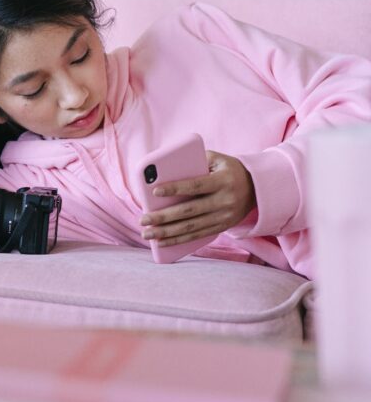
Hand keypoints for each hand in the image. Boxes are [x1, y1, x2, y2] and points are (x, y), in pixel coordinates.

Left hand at [139, 151, 255, 247]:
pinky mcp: (221, 227)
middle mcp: (224, 201)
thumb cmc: (227, 169)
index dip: (175, 189)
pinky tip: (161, 241)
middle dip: (163, 217)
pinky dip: (178, 240)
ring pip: (191, 227)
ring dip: (167, 233)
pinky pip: (197, 236)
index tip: (154, 192)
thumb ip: (194, 161)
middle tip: (143, 220)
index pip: (195, 186)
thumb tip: (163, 169)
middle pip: (189, 211)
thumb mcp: (216, 160)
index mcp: (223, 181)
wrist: (258, 188)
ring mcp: (224, 217)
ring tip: (147, 234)